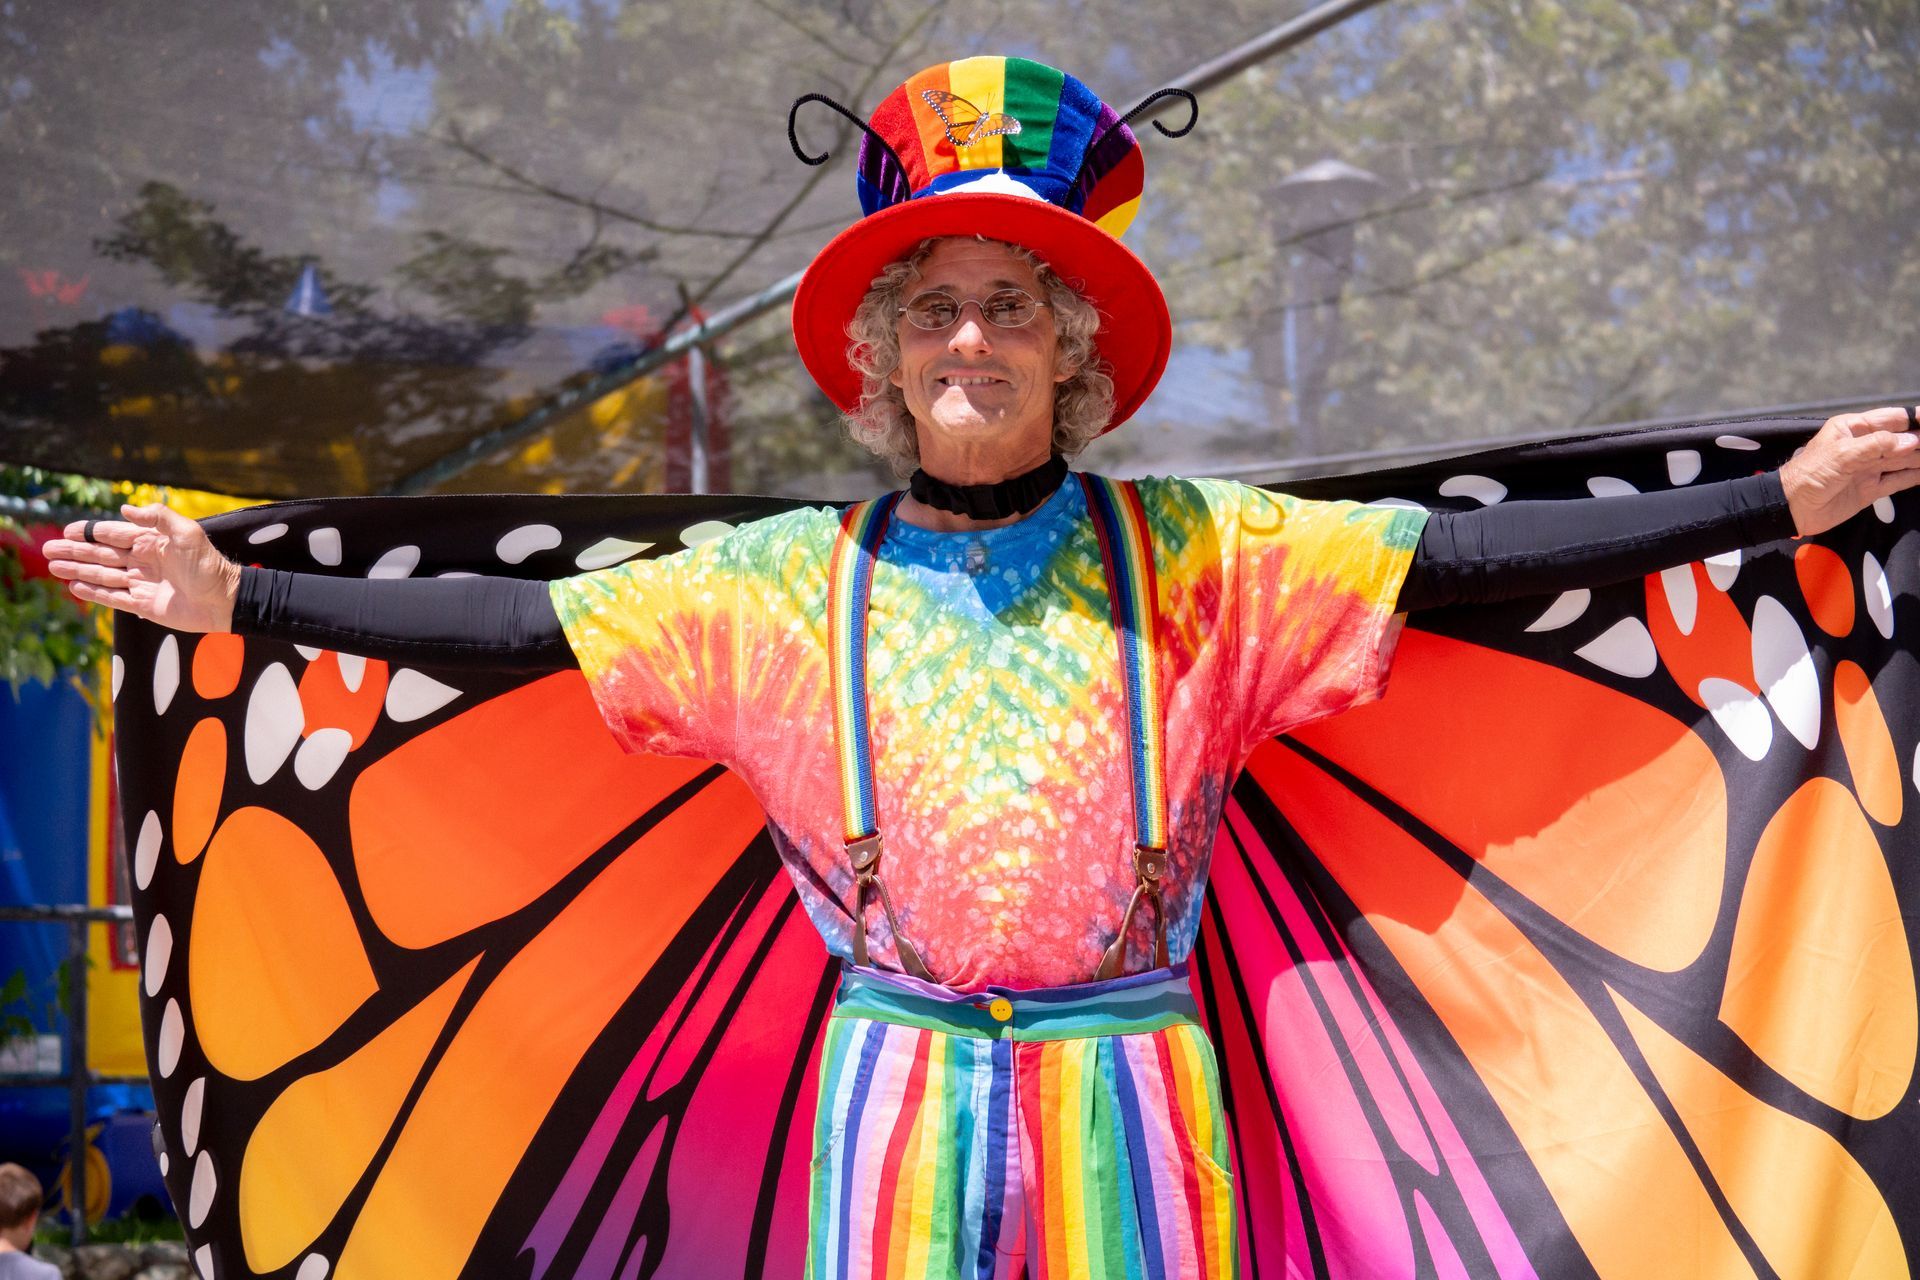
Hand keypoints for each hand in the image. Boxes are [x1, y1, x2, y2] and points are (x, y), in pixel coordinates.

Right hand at [41, 503, 243, 632]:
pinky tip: (74, 586)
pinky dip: (93, 592)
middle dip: (75, 551)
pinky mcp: (142, 605)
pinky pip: (112, 597)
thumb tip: (125, 509)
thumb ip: (158, 518)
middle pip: (101, 555)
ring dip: (78, 570)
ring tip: (53, 566)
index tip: (67, 531)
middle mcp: (143, 561)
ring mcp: (141, 583)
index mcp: (151, 542)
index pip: (114, 535)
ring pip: (102, 575)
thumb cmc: (209, 565)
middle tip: (48, 549)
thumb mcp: (187, 533)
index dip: (90, 532)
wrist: (225, 600)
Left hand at [1780, 406, 1919, 536]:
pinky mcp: (1870, 488)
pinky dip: (1915, 475)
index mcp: (1853, 428)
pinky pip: (1898, 479)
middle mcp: (1864, 445)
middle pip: (1902, 438)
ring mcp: (1869, 467)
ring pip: (1904, 459)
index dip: (1916, 419)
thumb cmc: (1809, 474)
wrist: (1791, 507)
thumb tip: (1911, 440)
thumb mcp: (1842, 454)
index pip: (1892, 419)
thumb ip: (1877, 446)